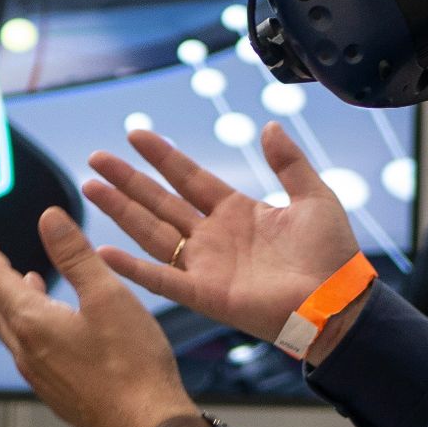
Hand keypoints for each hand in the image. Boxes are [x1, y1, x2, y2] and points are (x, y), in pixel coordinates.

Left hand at [0, 209, 197, 426]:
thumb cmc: (132, 365)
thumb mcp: (106, 295)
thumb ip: (75, 254)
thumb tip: (49, 219)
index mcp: (33, 323)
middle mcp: (27, 352)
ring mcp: (40, 377)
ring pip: (12, 331)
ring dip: (12, 302)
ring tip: (27, 282)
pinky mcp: (57, 393)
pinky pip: (29, 352)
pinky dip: (29, 327)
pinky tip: (54, 325)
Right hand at [81, 122, 360, 344]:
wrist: (338, 300)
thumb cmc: (331, 254)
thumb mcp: (314, 196)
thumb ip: (288, 162)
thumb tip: (269, 126)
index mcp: (236, 212)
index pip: (189, 177)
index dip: (162, 156)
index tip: (135, 134)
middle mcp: (213, 237)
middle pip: (159, 201)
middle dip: (127, 180)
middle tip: (96, 159)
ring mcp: (204, 265)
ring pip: (151, 232)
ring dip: (120, 211)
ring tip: (90, 188)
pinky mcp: (203, 294)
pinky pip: (160, 279)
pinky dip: (131, 268)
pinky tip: (103, 252)